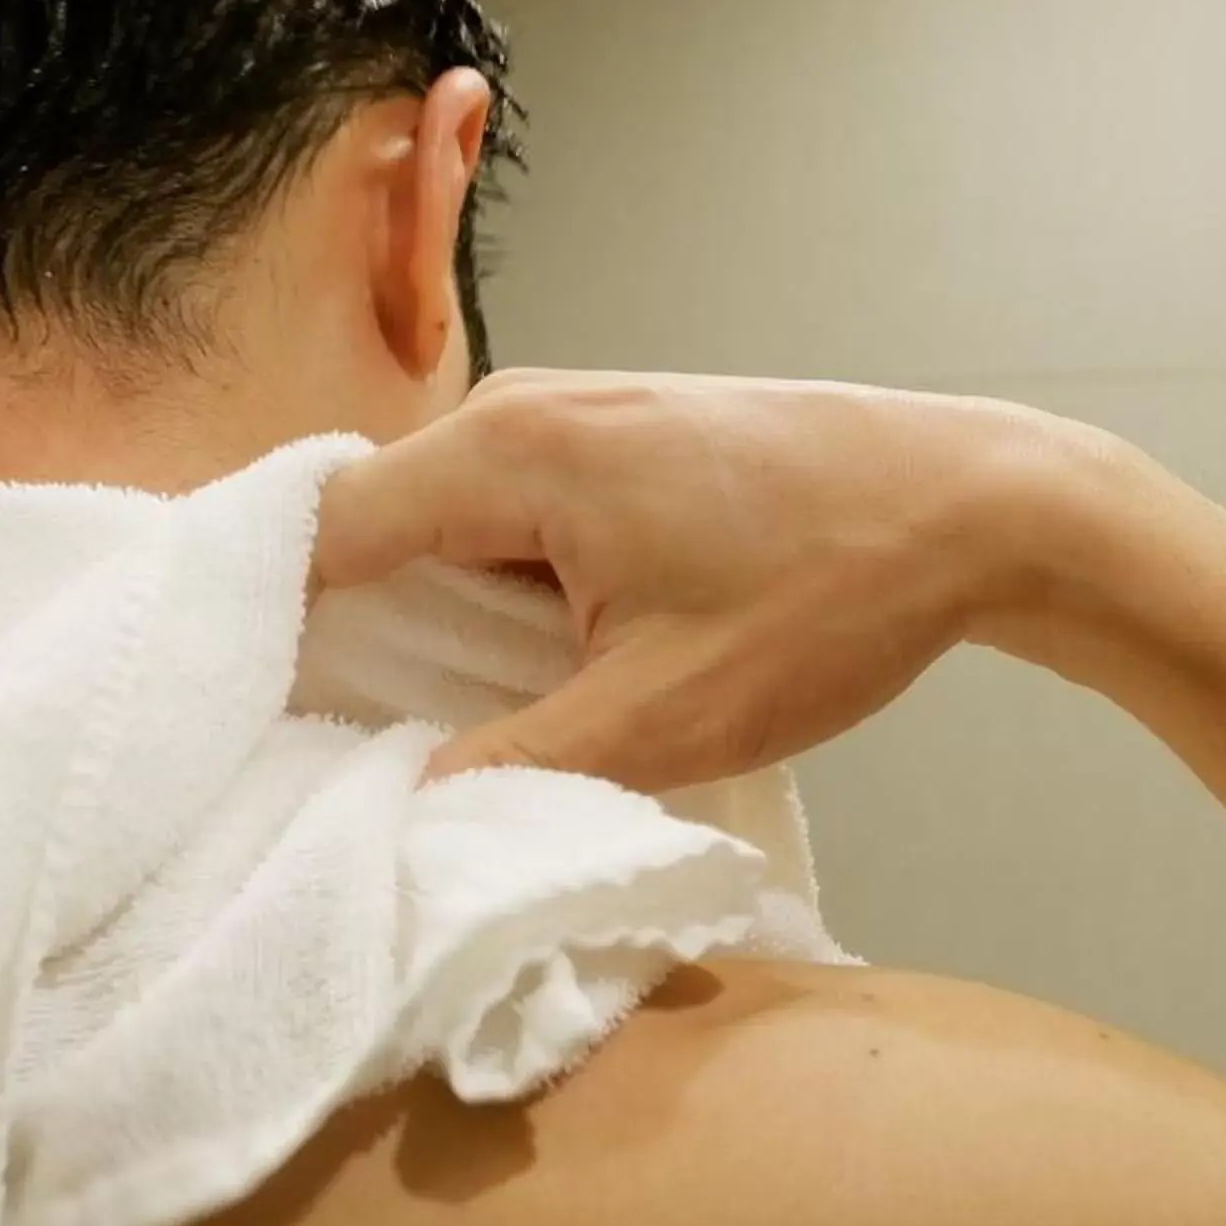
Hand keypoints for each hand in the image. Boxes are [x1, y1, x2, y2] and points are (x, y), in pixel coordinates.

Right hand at [314, 370, 1100, 789]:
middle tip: (330, 757)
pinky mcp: (626, 442)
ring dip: (435, 626)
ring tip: (426, 734)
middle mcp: (524, 409)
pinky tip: (526, 679)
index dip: (267, 635)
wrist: (984, 506)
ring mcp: (578, 416)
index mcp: (507, 452)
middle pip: (374, 530)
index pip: (319, 535)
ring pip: (450, 530)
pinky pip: (516, 521)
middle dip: (349, 641)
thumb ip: (514, 767)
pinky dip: (503, 598)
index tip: (242, 729)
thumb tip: (403, 815)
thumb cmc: (835, 594)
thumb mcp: (665, 717)